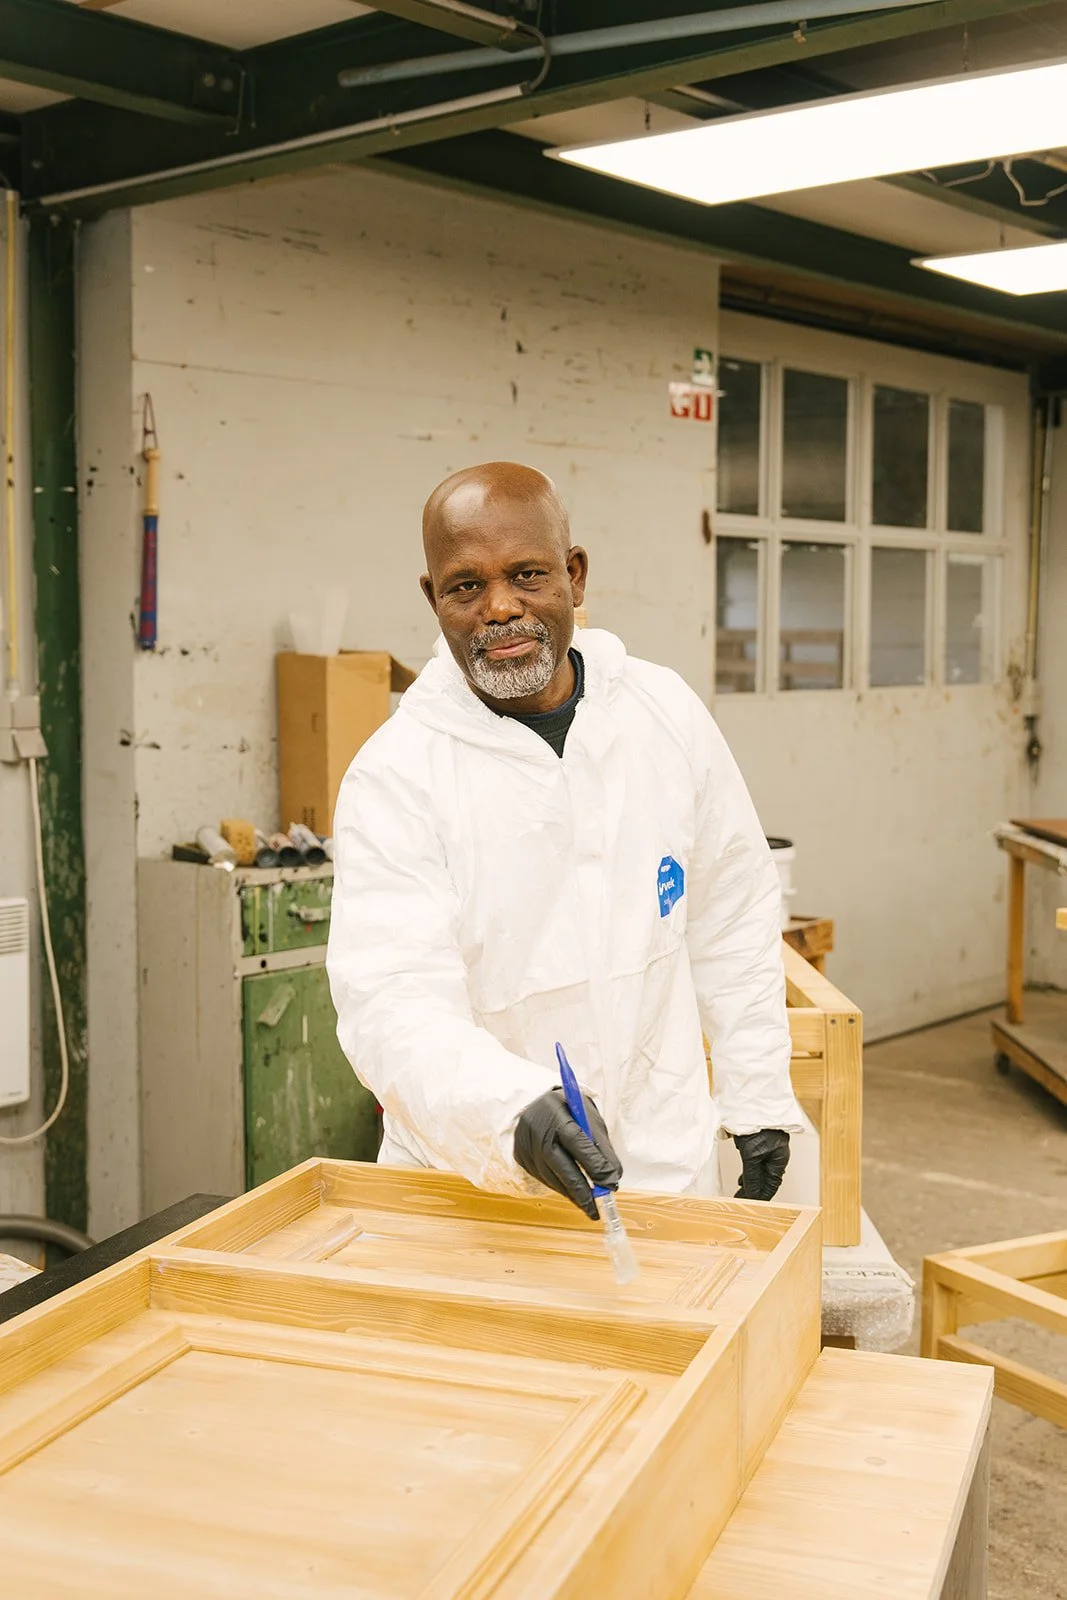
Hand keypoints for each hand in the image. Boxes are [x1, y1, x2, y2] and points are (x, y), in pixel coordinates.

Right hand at [514, 1087, 622, 1218]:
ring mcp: (526, 1144)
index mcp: (556, 1113)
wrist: (536, 1102)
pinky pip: (543, 1178)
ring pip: (551, 1177)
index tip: (610, 1184)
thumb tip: (613, 1177)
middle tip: (597, 1209)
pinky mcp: (521, 1157)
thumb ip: (602, 1147)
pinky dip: (560, 1187)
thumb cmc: (569, 1111)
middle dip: (581, 1191)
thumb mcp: (589, 1119)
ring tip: (588, 1205)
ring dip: (572, 1193)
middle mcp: (537, 1129)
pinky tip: (572, 1192)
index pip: (577, 1142)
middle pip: (560, 1165)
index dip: (594, 1165)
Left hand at [733, 1129, 789, 1200]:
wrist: (754, 1105)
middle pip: (765, 1179)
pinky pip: (756, 1163)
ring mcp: (768, 1149)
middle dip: (753, 1190)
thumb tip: (752, 1193)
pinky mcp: (759, 1143)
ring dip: (750, 1181)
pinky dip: (749, 1171)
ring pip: (760, 1171)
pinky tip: (743, 1175)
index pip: (771, 1186)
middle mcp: (775, 1156)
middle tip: (741, 1198)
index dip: (762, 1197)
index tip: (753, 1204)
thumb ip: (751, 1176)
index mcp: (778, 1161)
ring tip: (740, 1189)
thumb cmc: (758, 1125)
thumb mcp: (751, 1155)